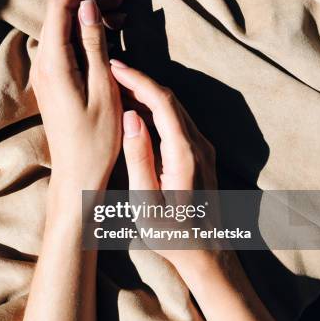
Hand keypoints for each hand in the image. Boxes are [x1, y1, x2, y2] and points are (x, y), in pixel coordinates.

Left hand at [31, 0, 122, 195]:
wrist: (78, 173)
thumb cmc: (96, 138)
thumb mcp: (104, 88)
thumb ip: (94, 45)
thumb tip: (88, 7)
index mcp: (54, 63)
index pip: (60, 8)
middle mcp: (43, 64)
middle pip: (60, 16)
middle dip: (90, 1)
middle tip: (122, 2)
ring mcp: (45, 73)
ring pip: (63, 30)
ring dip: (89, 18)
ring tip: (121, 16)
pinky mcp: (52, 82)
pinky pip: (64, 46)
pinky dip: (84, 35)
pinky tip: (107, 39)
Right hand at [110, 59, 218, 262]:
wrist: (207, 253)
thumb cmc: (172, 234)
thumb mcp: (146, 202)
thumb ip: (139, 158)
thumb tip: (131, 118)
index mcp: (184, 153)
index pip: (162, 101)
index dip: (138, 80)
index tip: (115, 67)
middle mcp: (199, 145)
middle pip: (170, 99)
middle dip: (140, 81)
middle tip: (111, 72)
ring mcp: (204, 149)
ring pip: (175, 108)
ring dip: (148, 94)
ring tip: (119, 87)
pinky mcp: (202, 155)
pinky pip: (178, 121)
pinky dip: (157, 109)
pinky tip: (138, 111)